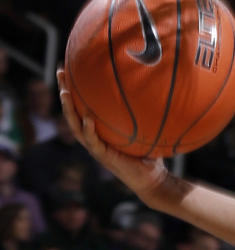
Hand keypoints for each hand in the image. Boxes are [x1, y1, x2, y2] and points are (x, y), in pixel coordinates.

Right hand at [57, 68, 170, 204]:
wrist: (152, 179)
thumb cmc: (150, 154)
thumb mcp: (147, 129)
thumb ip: (146, 113)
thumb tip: (159, 87)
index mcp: (100, 131)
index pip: (82, 108)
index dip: (75, 91)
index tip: (70, 70)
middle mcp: (94, 138)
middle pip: (72, 113)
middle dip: (64, 93)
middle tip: (60, 72)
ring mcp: (97, 148)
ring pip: (76, 127)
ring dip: (69, 110)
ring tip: (65, 93)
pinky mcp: (104, 157)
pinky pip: (93, 142)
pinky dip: (89, 129)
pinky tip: (87, 117)